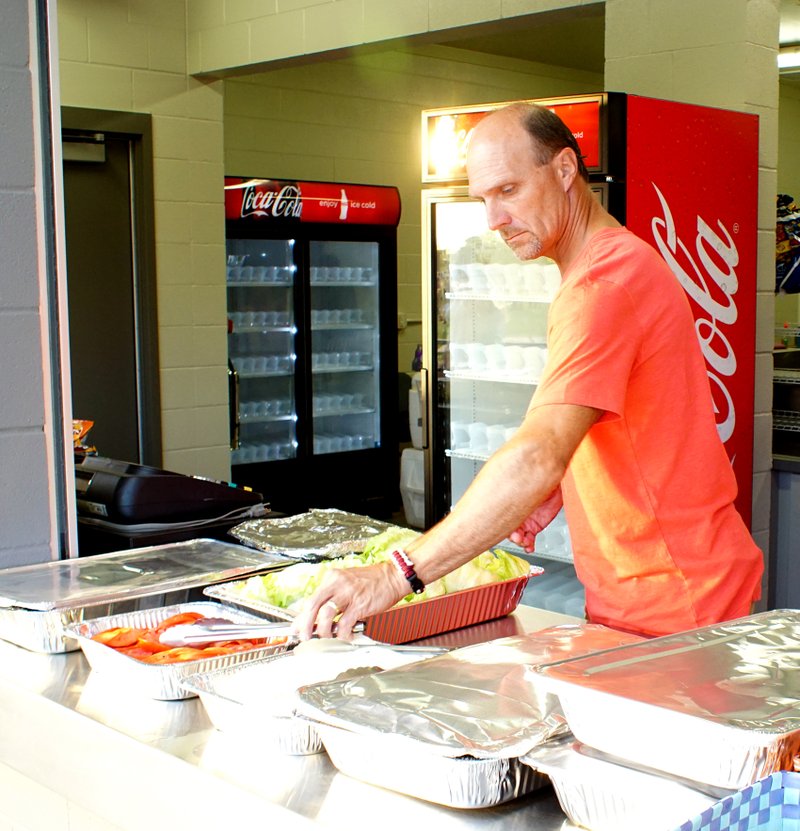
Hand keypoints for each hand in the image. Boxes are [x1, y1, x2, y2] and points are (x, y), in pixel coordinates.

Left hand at [292, 561, 407, 640]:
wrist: (393, 576)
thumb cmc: (371, 581)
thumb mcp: (346, 583)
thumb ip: (332, 597)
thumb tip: (317, 616)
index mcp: (332, 578)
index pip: (310, 598)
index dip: (301, 617)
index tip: (296, 628)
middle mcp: (337, 584)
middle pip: (312, 605)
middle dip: (305, 625)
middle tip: (304, 637)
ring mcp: (348, 594)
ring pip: (326, 615)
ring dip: (323, 631)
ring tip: (326, 638)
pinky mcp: (360, 604)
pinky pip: (345, 624)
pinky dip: (342, 634)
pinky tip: (345, 636)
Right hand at [508, 487, 563, 552]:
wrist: (554, 484)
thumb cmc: (540, 480)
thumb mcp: (529, 484)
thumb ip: (520, 488)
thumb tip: (508, 485)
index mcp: (512, 504)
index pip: (502, 517)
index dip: (503, 525)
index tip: (506, 529)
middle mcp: (516, 514)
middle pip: (509, 529)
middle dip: (512, 536)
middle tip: (517, 537)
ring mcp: (525, 522)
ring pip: (518, 536)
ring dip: (520, 541)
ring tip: (525, 542)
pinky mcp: (534, 528)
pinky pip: (529, 539)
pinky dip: (529, 545)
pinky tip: (529, 547)